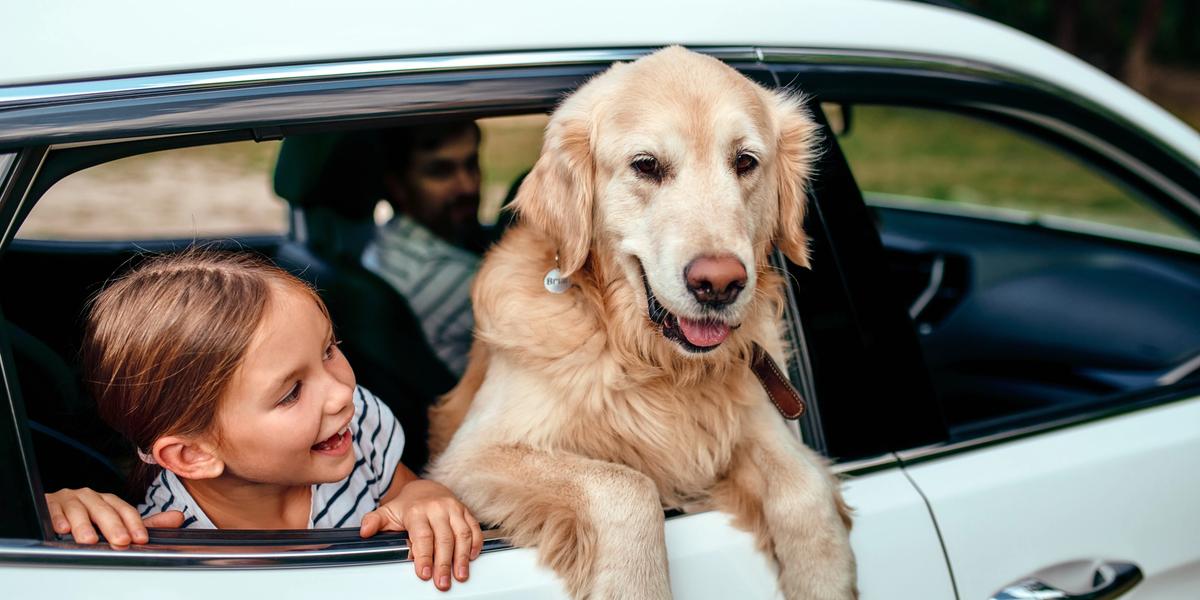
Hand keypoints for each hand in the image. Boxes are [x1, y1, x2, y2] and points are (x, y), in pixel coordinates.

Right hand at [45, 488, 184, 548]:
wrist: (55, 509)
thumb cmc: (89, 519)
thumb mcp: (117, 522)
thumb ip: (147, 523)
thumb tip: (179, 517)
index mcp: (109, 500)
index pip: (126, 510)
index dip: (135, 524)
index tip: (141, 539)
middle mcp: (91, 497)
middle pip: (104, 510)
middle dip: (113, 527)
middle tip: (120, 541)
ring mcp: (70, 499)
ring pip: (79, 510)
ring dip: (83, 525)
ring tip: (89, 539)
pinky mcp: (50, 505)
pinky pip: (54, 510)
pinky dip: (58, 519)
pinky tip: (61, 529)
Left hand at [360, 479, 482, 590]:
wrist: (426, 488)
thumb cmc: (407, 506)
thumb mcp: (387, 512)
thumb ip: (374, 521)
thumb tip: (364, 531)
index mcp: (417, 511)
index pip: (422, 536)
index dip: (424, 556)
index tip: (424, 573)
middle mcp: (438, 508)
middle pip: (444, 539)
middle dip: (444, 563)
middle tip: (443, 582)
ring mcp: (454, 509)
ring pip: (462, 534)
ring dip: (462, 557)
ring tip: (460, 575)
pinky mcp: (466, 511)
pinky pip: (474, 528)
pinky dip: (476, 543)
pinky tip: (472, 557)